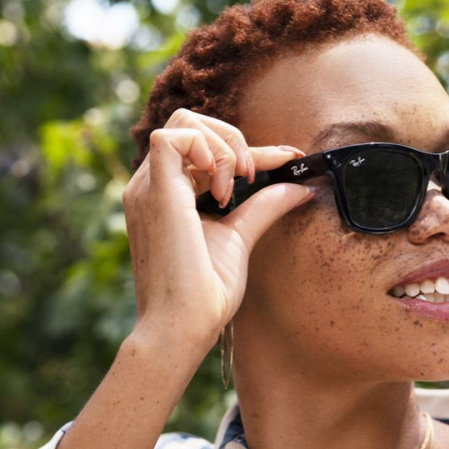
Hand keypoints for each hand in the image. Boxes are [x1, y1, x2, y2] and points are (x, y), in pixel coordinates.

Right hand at [122, 108, 313, 345]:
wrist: (184, 325)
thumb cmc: (205, 293)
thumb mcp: (240, 237)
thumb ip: (264, 207)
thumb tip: (300, 189)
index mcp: (166, 195)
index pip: (205, 151)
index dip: (248, 149)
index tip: (287, 159)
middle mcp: (151, 186)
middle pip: (190, 124)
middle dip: (233, 140)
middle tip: (254, 175)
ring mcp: (148, 187)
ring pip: (183, 123)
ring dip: (223, 144)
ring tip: (236, 184)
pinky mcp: (154, 192)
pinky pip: (173, 137)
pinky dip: (207, 148)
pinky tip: (222, 184)